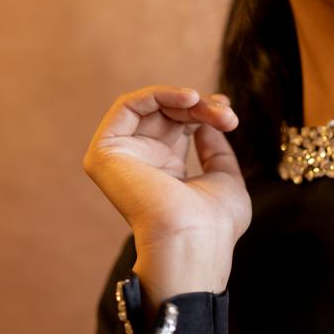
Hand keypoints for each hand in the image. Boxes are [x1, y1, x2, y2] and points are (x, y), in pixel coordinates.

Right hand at [81, 85, 252, 271]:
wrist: (194, 238)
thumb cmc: (215, 222)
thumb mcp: (225, 177)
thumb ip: (215, 148)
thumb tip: (208, 121)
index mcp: (165, 171)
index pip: (179, 125)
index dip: (203, 111)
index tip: (228, 112)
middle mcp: (141, 162)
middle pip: (167, 113)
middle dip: (200, 106)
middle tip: (227, 115)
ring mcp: (121, 157)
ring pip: (150, 106)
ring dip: (186, 100)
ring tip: (214, 110)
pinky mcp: (105, 153)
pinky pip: (127, 106)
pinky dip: (158, 94)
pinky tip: (189, 98)